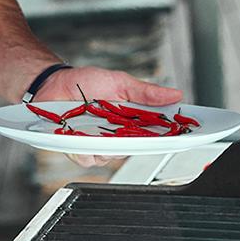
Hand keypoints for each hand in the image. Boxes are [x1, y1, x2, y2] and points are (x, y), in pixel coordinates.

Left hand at [35, 66, 183, 168]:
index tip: (185, 135)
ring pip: (111, 156)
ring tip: (99, 125)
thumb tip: (175, 94)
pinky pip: (87, 158)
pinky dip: (85, 148)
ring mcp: (97, 144)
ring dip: (107, 143)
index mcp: (131, 121)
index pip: (156, 134)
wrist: (54, 83)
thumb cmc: (86, 83)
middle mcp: (117, 136)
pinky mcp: (78, 149)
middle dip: (138, 142)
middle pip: (136, 149)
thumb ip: (145, 93)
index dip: (171, 137)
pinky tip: (80, 134)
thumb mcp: (120, 82)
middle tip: (133, 128)